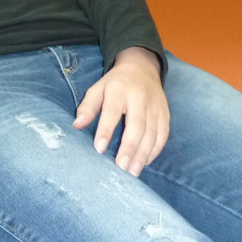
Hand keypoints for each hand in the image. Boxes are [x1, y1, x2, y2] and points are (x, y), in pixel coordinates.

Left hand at [72, 47, 168, 177]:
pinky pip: (163, 135)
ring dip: (143, 154)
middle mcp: (140, 98)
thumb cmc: (115, 84)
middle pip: (137, 125)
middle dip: (129, 148)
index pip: (112, 111)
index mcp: (119, 90)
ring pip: (152, 133)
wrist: (142, 68)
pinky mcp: (165, 114)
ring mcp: (155, 107)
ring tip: (132, 172)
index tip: (99, 148)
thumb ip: (87, 107)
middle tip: (121, 168)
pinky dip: (155, 150)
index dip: (106, 130)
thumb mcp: (97, 89)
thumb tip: (76, 125)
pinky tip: (145, 162)